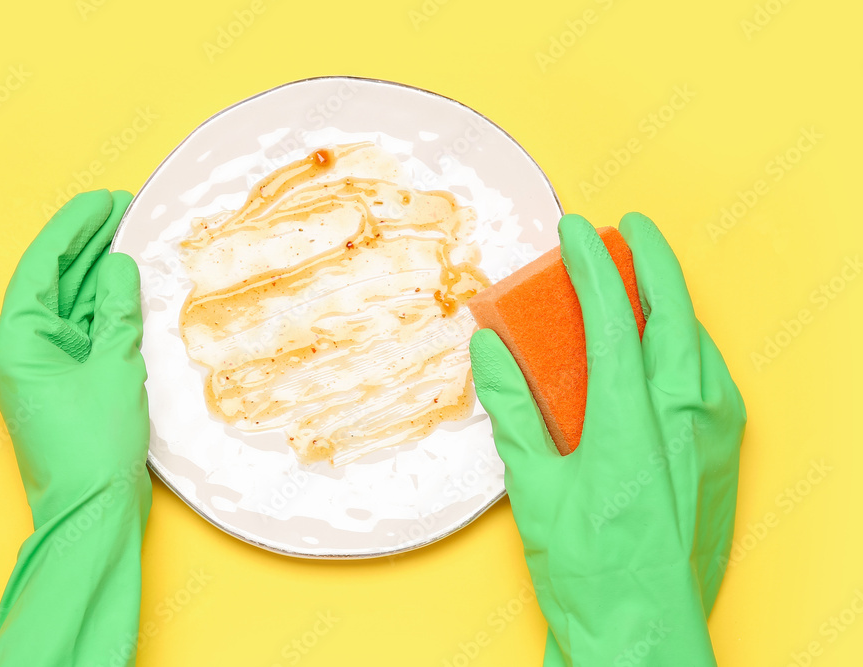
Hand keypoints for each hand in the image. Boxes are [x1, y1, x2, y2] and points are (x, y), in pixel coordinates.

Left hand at [0, 189, 152, 665]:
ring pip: (75, 304)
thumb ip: (118, 311)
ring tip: (138, 240)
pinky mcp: (69, 380)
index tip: (106, 200)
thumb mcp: (114, 367)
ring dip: (104, 274)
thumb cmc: (94, 445)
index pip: (44, 264)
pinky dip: (111, 308)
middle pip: (57, 279)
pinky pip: (88, 331)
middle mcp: (25, 347)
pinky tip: (136, 287)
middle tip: (131, 212)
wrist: (93, 510)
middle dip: (93, 245)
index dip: (75, 226)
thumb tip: (121, 266)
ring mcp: (47, 364)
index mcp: (19, 338)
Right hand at [470, 213, 745, 664]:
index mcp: (630, 422)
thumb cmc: (588, 571)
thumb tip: (488, 351)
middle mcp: (683, 420)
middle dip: (653, 261)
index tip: (576, 229)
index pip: (614, 317)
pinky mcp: (723, 456)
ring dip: (674, 300)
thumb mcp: (533, 488)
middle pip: (675, 314)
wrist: (644, 632)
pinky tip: (668, 347)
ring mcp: (712, 438)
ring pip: (700, 343)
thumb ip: (512, 410)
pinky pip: (711, 378)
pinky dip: (687, 344)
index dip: (592, 265)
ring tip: (645, 278)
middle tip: (628, 229)